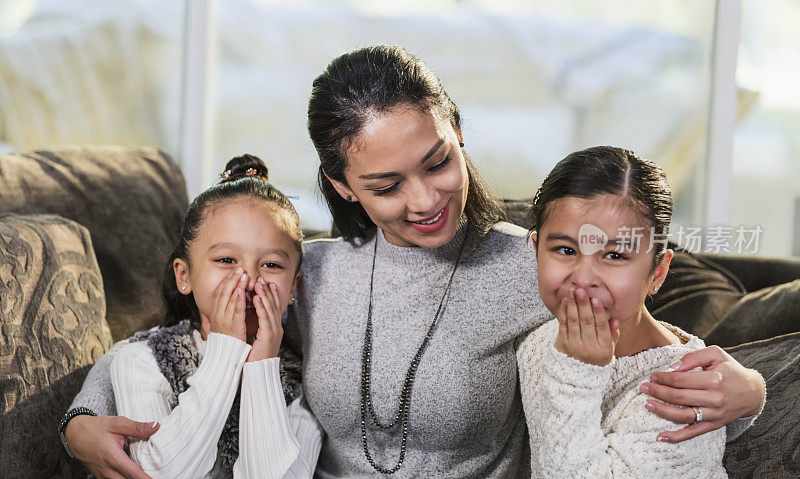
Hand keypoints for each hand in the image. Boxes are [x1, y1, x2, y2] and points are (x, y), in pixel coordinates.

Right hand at [64, 414, 157, 478]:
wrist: (74, 433)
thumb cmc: (95, 428)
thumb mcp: (117, 423)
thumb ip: (137, 427)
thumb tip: (155, 426)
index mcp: (112, 457)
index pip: (133, 473)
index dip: (145, 478)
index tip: (155, 478)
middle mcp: (107, 470)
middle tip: (151, 474)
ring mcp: (102, 474)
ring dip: (131, 478)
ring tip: (143, 473)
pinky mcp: (100, 475)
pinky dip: (123, 478)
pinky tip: (130, 472)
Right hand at [201, 269, 246, 341]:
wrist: (225, 357)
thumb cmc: (225, 342)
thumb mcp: (218, 327)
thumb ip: (215, 318)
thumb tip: (209, 313)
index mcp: (214, 314)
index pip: (219, 293)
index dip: (226, 282)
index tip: (233, 273)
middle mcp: (218, 315)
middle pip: (223, 292)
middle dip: (232, 279)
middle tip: (239, 269)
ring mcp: (225, 319)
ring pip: (230, 298)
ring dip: (237, 285)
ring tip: (243, 274)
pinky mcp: (234, 325)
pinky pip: (237, 309)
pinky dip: (239, 298)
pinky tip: (243, 290)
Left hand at [247, 278, 283, 361]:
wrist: (259, 371)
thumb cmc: (255, 357)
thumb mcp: (258, 339)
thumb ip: (258, 328)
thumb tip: (253, 319)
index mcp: (274, 328)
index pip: (274, 308)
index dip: (271, 295)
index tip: (267, 284)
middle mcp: (277, 328)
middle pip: (274, 305)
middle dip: (268, 291)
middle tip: (263, 279)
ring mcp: (274, 331)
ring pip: (270, 309)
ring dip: (265, 295)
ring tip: (260, 284)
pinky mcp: (269, 335)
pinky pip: (265, 318)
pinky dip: (262, 307)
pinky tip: (258, 299)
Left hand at [554, 288, 619, 365]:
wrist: (577, 376)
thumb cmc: (596, 359)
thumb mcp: (609, 351)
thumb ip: (613, 335)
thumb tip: (615, 319)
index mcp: (603, 349)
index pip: (602, 327)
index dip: (599, 313)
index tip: (596, 299)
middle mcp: (588, 348)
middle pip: (586, 322)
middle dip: (583, 304)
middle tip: (581, 290)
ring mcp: (574, 346)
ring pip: (573, 321)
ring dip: (572, 304)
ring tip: (572, 291)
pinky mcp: (562, 344)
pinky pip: (562, 325)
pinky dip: (563, 312)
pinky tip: (565, 301)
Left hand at [640, 345, 765, 442]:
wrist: (752, 392)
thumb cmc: (730, 370)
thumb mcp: (716, 354)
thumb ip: (693, 357)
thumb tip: (673, 367)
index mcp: (714, 380)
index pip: (681, 380)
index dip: (663, 378)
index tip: (652, 376)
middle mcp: (715, 399)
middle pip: (679, 397)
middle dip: (657, 392)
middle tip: (642, 388)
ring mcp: (714, 414)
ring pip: (683, 416)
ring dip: (662, 411)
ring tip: (647, 404)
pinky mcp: (714, 425)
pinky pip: (693, 433)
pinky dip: (677, 437)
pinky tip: (661, 436)